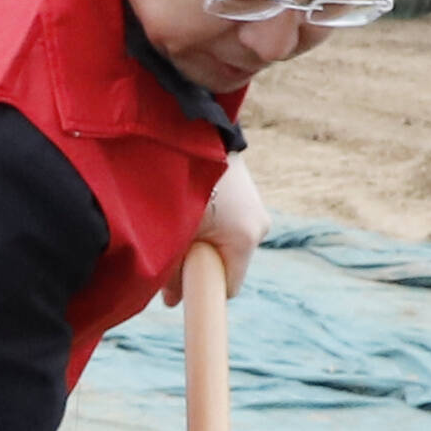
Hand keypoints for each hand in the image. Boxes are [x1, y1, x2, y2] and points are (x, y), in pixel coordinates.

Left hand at [167, 152, 267, 303]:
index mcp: (244, 239)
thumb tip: (172, 302)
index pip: (229, 288)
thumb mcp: (172, 231)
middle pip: (229, 264)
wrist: (191, 129)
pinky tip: (196, 204)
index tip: (184, 286)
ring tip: (184, 218)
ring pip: (230, 243)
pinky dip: (214, 223)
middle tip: (176, 245)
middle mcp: (259, 225)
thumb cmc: (178, 181)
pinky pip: (232, 224)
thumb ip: (172, 271)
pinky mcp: (251, 195)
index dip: (205, 290)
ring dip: (208, 240)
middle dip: (203, 263)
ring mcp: (258, 208)